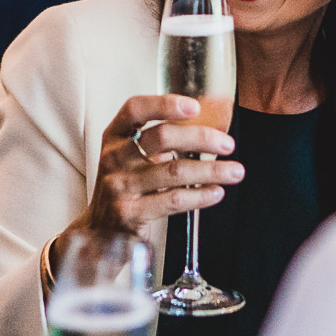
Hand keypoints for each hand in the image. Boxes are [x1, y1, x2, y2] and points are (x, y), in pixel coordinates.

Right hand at [75, 93, 238, 240]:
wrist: (100, 231)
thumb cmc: (126, 187)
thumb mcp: (133, 157)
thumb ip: (161, 140)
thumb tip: (211, 122)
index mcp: (115, 136)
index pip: (135, 109)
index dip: (164, 104)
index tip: (195, 107)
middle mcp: (114, 157)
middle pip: (162, 137)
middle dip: (202, 138)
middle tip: (227, 144)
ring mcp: (119, 186)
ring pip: (174, 171)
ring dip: (211, 170)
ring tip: (235, 171)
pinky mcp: (130, 213)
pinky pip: (173, 200)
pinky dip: (200, 195)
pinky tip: (216, 192)